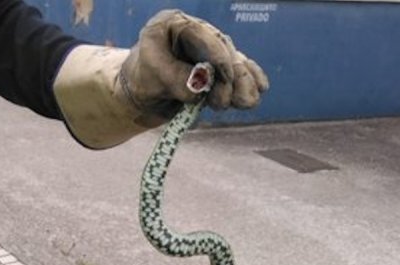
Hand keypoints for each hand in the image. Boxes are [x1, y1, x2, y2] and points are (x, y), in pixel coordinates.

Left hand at [54, 10, 268, 148]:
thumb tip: (200, 85)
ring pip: (234, 63)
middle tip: (223, 102)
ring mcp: (209, 52)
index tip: (225, 74)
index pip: (200, 34)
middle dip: (230, 76)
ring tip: (243, 103)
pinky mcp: (218, 71)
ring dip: (242, 84)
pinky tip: (259, 90)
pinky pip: (239, 72)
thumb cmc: (141, 81)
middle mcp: (196, 35)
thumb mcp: (149, 76)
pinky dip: (249, 81)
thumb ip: (174, 78)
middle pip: (223, 50)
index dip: (216, 54)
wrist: (140, 98)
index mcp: (174, 25)